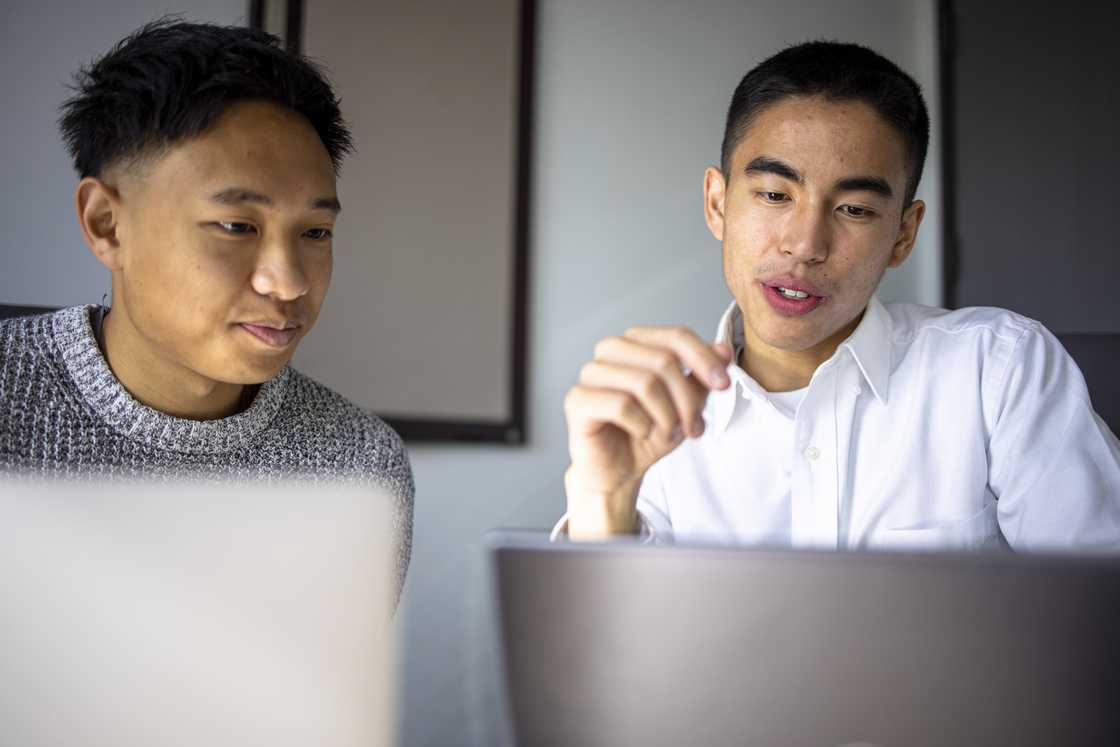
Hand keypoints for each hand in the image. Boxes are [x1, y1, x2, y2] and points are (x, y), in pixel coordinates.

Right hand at [563, 325, 733, 537]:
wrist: (619, 471)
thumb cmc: (647, 434)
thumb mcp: (686, 405)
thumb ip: (701, 378)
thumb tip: (723, 350)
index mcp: (636, 342)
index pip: (676, 336)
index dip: (704, 359)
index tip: (723, 384)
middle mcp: (610, 350)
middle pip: (663, 360)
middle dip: (686, 399)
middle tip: (694, 428)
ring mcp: (591, 373)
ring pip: (644, 382)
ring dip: (666, 416)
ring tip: (669, 433)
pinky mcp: (578, 400)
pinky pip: (621, 405)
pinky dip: (642, 425)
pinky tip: (642, 433)